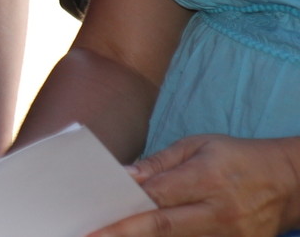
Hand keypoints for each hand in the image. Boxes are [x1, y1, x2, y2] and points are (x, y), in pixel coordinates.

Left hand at [89, 135, 299, 236]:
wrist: (289, 183)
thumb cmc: (236, 158)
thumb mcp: (198, 145)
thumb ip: (159, 162)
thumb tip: (124, 175)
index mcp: (207, 178)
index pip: (158, 197)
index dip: (124, 210)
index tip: (94, 218)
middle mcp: (219, 211)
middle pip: (164, 227)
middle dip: (125, 234)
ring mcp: (231, 235)